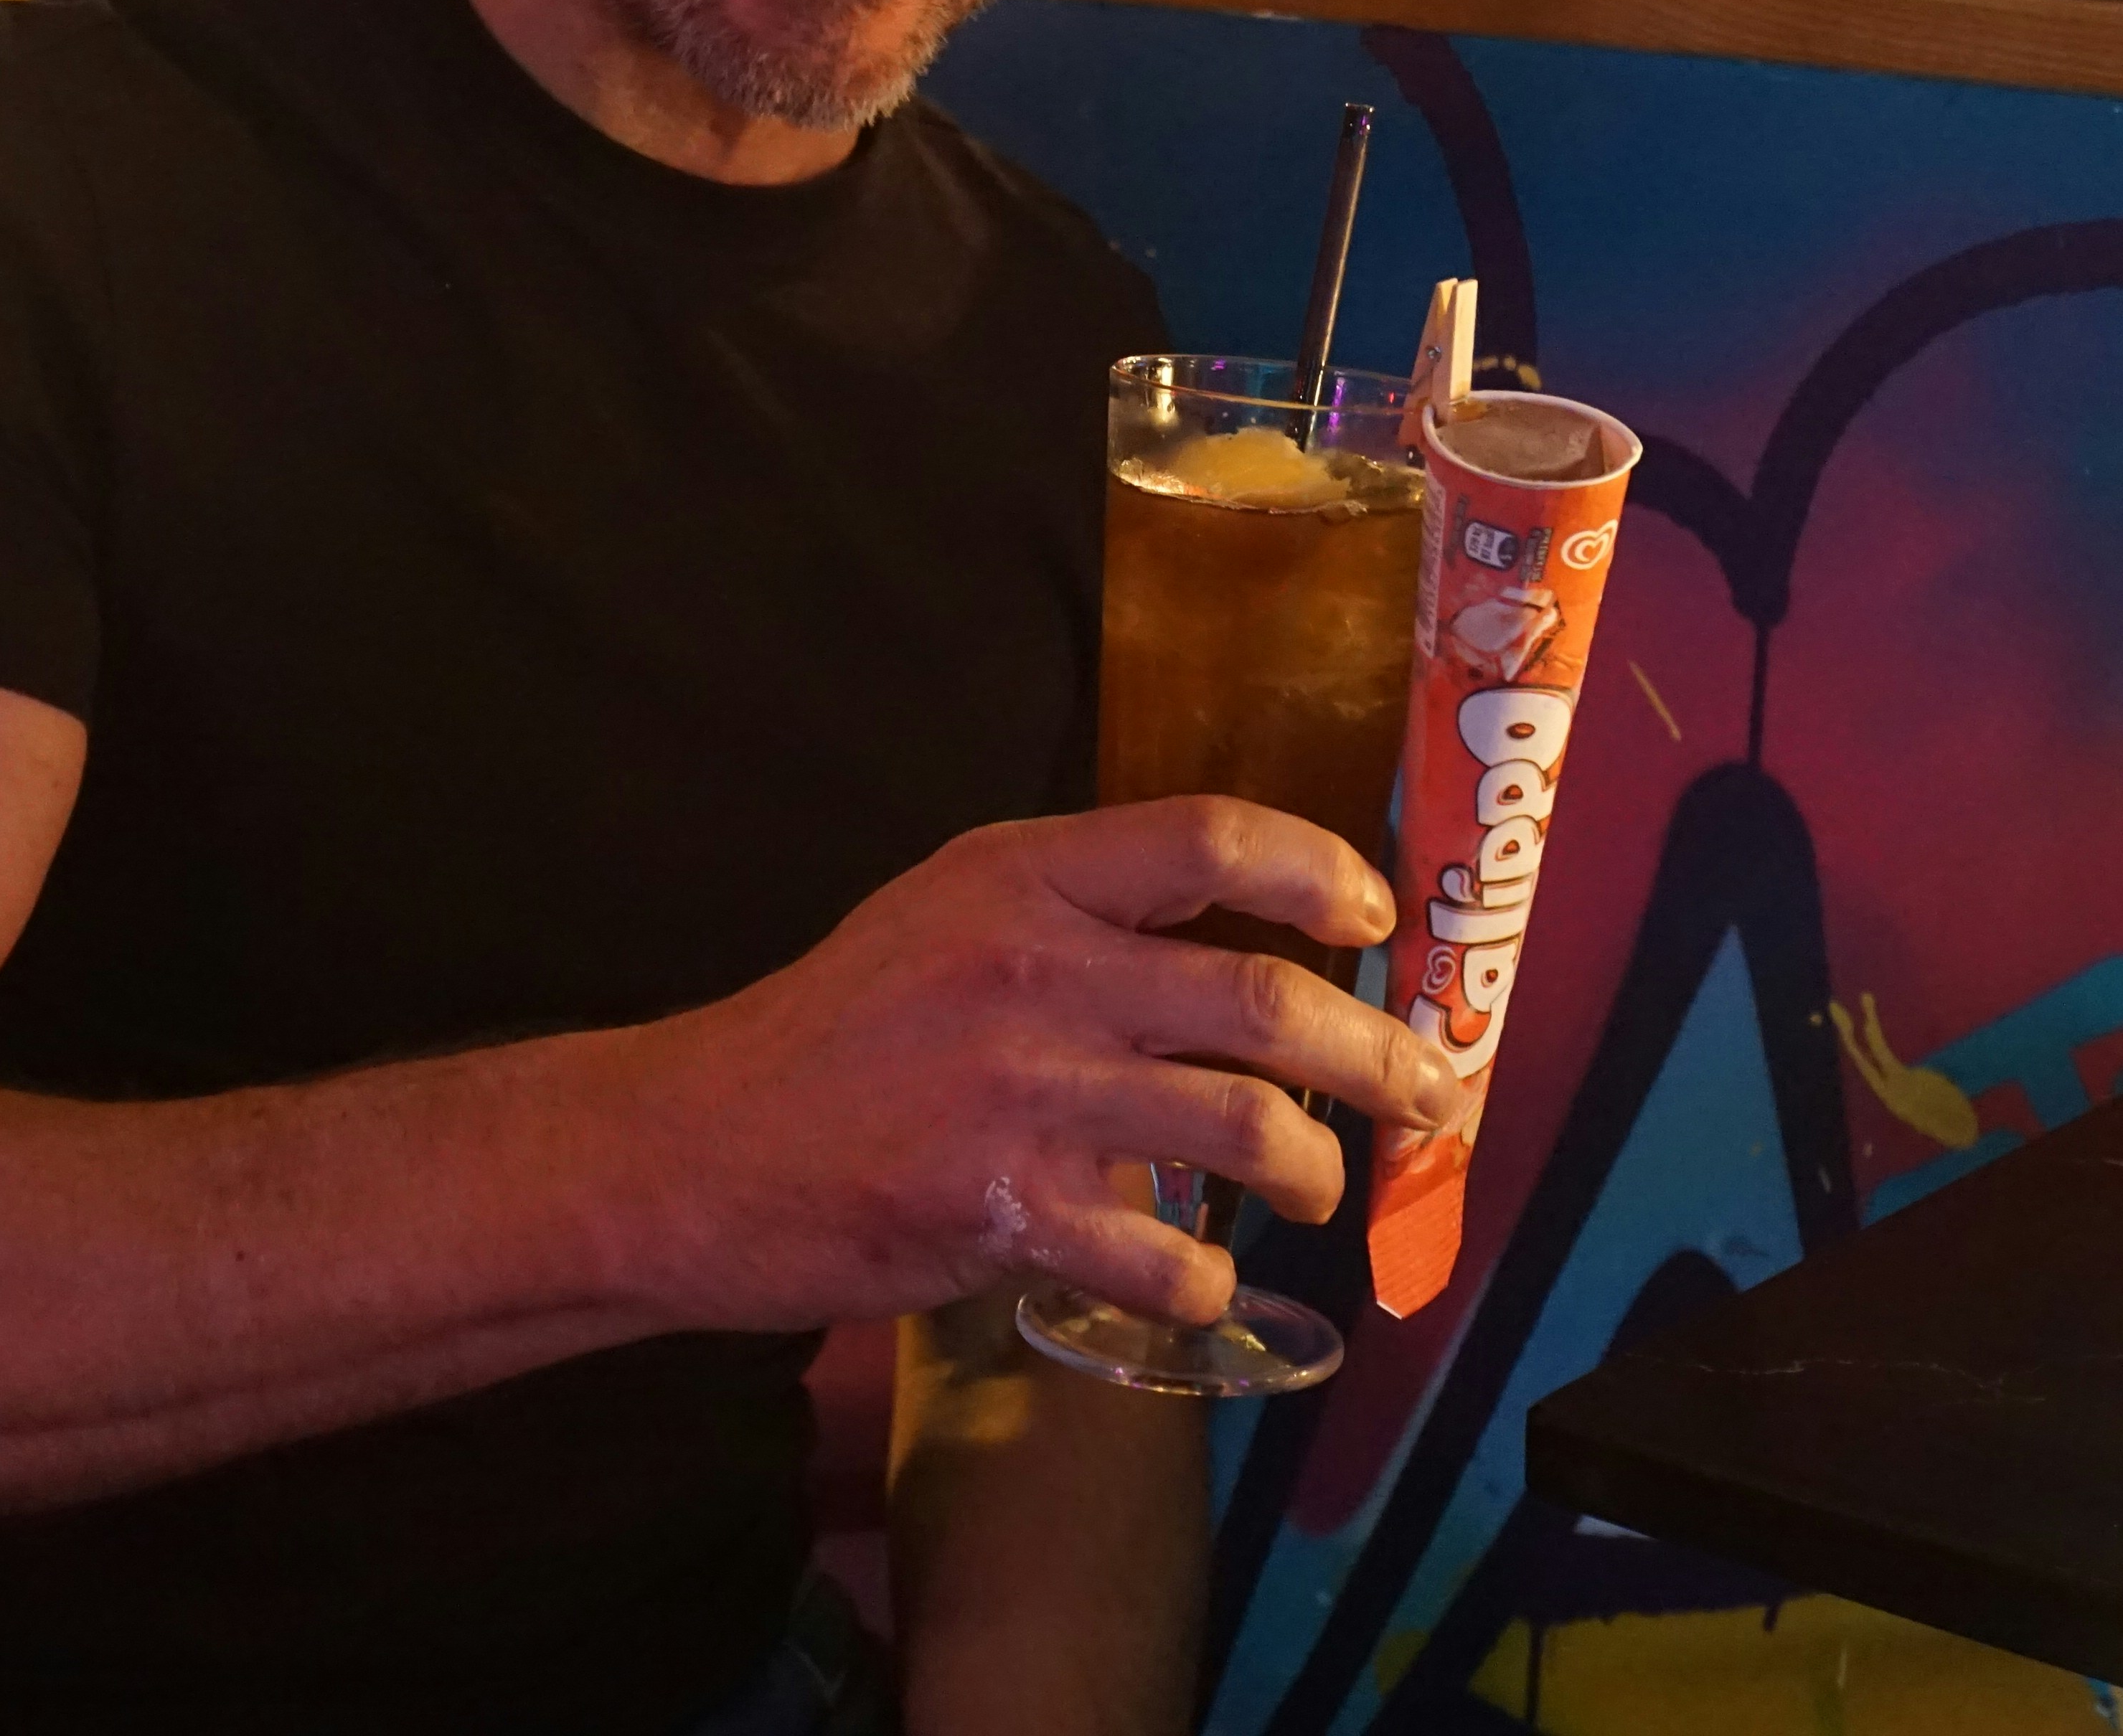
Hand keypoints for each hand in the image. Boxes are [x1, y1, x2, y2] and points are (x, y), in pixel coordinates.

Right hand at [621, 797, 1467, 1333]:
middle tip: (1426, 1088)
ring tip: (1318, 1189)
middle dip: (1376, 1055)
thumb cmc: (834, 1031)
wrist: (696, 1149)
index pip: (1207, 840)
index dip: (1316, 873)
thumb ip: (1074, 918)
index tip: (1372, 916)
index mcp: (1020, 877)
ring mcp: (1021, 1092)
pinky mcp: (1002, 1209)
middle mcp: (1033, 969)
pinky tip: (1206, 1281)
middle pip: (1261, 998)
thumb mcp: (942, 917)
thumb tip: (1230, 952)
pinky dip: (1208, 1278)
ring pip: (1241, 1126)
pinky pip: (1162, 1251)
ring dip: (1311, 1170)